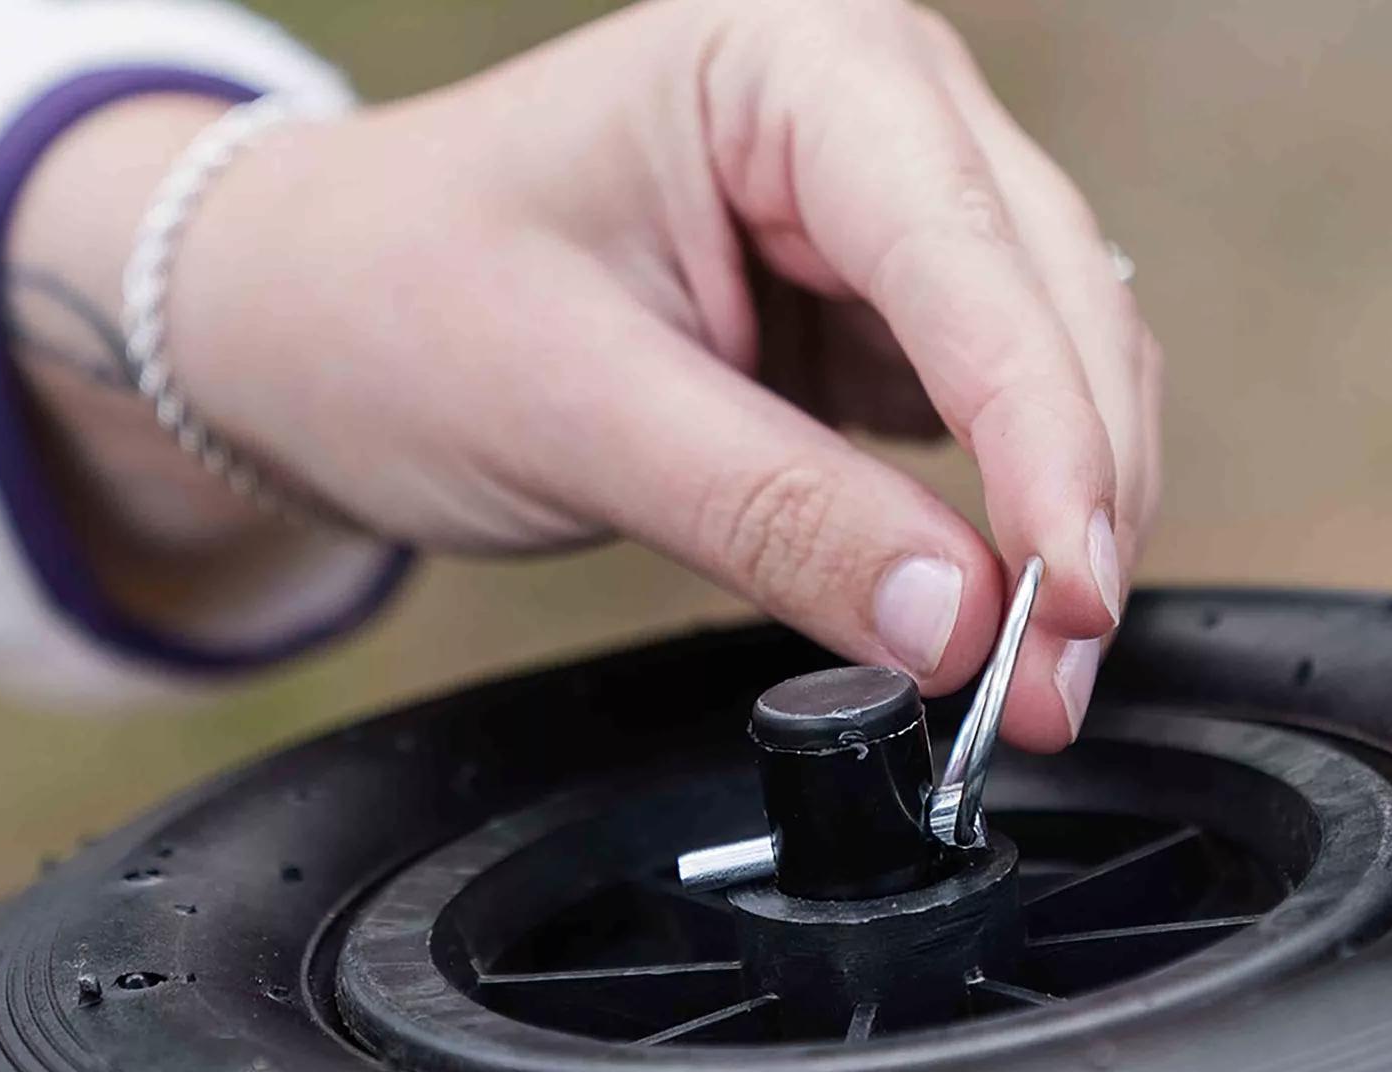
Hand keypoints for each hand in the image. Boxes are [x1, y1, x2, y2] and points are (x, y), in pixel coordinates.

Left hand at [8, 0, 1161, 746]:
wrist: (313, 312)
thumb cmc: (398, 303)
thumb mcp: (573, 413)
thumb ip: (775, 515)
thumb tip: (956, 626)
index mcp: (795, 68)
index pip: (972, 261)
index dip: (1044, 442)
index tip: (1067, 603)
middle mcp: (874, 114)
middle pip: (1057, 306)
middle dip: (1078, 502)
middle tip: (1058, 681)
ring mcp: (889, 215)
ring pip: (1057, 363)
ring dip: (1068, 521)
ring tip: (1040, 675)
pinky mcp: (878, 312)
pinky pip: (998, 412)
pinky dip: (1017, 516)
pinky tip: (1007, 606)